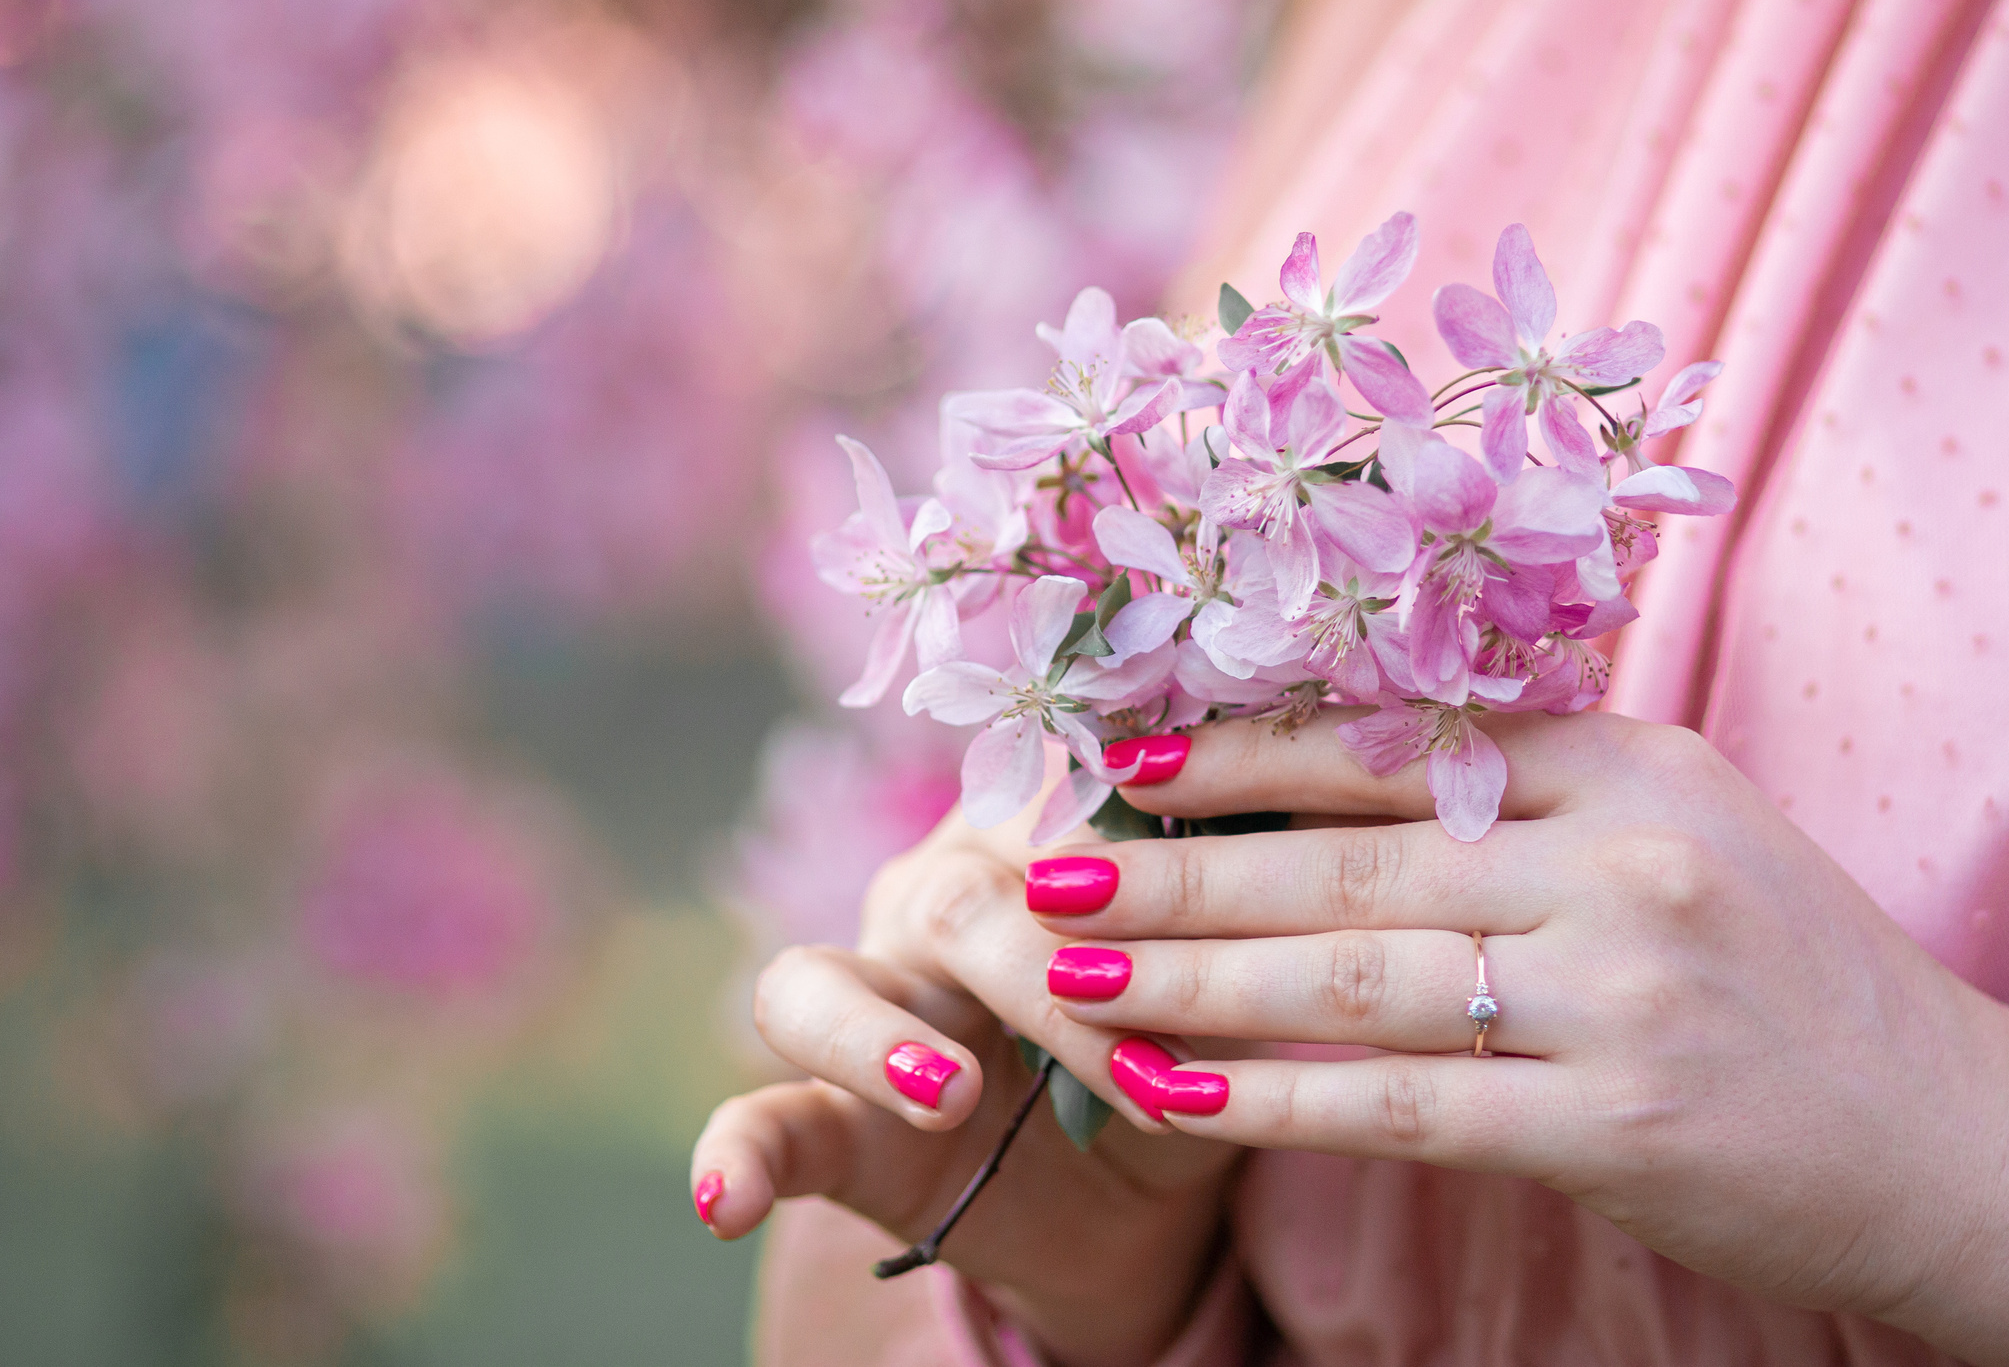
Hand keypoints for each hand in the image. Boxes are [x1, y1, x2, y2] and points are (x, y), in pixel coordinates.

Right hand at [690, 811, 1244, 1366]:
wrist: (1146, 1196)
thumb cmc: (1192, 1042)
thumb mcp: (1234, 986)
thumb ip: (1233, 925)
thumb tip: (1286, 861)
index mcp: (1034, 836)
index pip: (1057, 806)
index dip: (1129, 854)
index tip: (1218, 903)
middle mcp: (934, 898)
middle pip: (959, 905)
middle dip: (1055, 980)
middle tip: (1145, 1065)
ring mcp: (868, 1001)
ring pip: (820, 986)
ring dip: (886, 1040)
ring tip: (949, 1094)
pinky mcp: (831, 1120)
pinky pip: (760, 1121)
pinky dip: (735, 1158)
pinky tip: (722, 1204)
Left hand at [1029, 712, 2008, 1366]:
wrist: (1957, 1138)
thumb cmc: (1794, 978)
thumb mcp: (1685, 836)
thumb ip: (1532, 798)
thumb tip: (1325, 775)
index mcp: (1632, 764)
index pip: (1399, 736)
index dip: (1242, 747)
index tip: (1121, 755)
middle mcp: (1624, 860)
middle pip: (1350, 855)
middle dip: (1179, 865)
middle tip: (1046, 867)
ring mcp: (1622, 992)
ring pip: (1354, 974)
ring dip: (1191, 976)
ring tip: (1069, 973)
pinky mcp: (1616, 1125)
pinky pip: (1400, 1104)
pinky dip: (1269, 1096)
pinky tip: (1171, 1090)